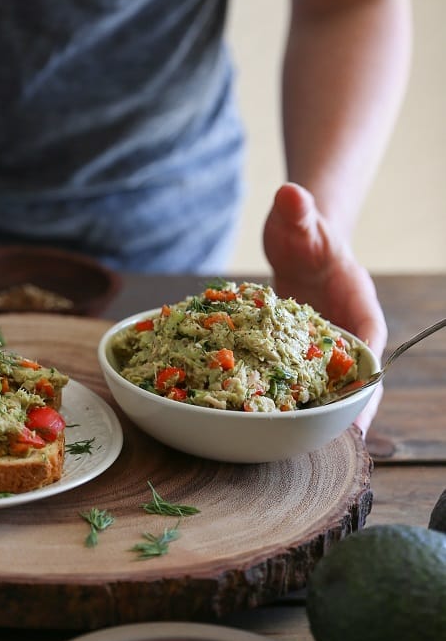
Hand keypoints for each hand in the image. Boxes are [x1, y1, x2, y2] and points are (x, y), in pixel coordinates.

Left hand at [262, 182, 385, 435]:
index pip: (371, 341)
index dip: (368, 374)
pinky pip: (300, 381)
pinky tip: (268, 422)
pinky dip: (290, 400)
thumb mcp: (300, 220)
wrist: (294, 234)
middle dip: (350, 409)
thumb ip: (298, 211)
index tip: (363, 404)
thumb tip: (290, 193)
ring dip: (322, 413)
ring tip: (305, 447)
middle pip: (357, 375)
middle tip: (341, 444)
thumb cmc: (303, 226)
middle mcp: (346, 329)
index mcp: (358, 303)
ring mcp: (324, 344)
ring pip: (330, 385)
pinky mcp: (300, 352)